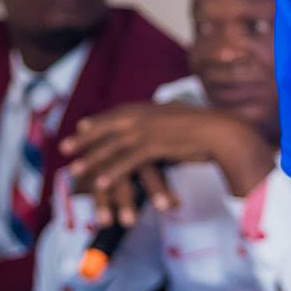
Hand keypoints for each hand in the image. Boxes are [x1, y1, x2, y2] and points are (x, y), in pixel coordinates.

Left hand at [60, 103, 274, 221]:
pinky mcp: (155, 146)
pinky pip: (128, 161)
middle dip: (85, 139)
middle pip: (108, 128)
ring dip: (92, 159)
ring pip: (113, 146)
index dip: (98, 121)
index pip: (118, 113)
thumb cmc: (210, 128)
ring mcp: (149, 130)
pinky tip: (100, 182)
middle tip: (65, 148)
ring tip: (74, 171)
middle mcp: (146, 116)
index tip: (82, 126)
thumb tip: (168, 120)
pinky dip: (112, 172)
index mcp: (153, 108)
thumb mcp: (184, 118)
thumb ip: (170, 120)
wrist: (225, 132)